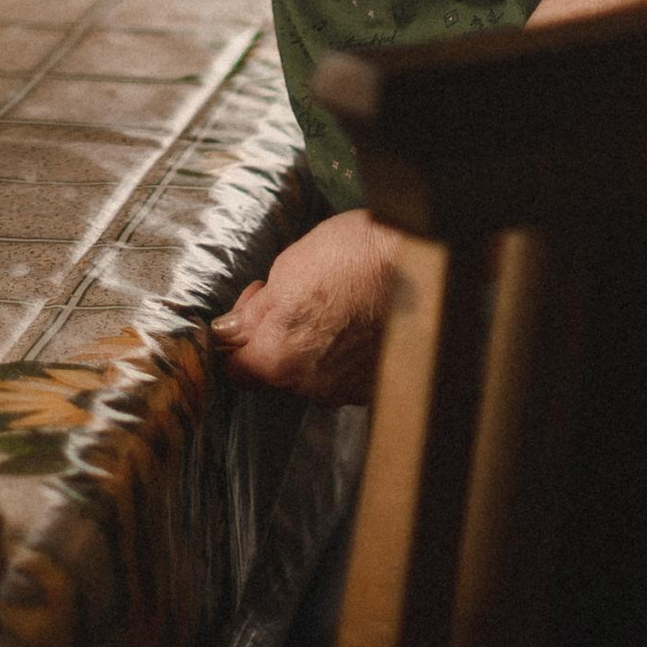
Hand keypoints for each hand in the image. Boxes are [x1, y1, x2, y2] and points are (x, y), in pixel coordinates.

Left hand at [212, 209, 401, 404]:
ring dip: (313, 349)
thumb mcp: (285, 271)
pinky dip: (345, 355)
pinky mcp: (378, 386)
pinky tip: (356, 321)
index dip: (235, 338)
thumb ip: (252, 313)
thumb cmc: (351, 256)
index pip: (236, 370)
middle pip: (277, 373)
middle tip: (293, 298)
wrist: (416, 260)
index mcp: (279, 360)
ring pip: (313, 375)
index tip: (250, 312)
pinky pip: (347, 376)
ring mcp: (349, 390)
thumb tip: (229, 330)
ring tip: (333, 306)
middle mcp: (312, 387)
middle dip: (277, 340)